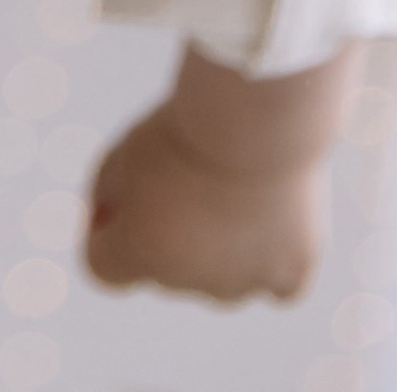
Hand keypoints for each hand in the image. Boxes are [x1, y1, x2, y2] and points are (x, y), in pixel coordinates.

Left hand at [85, 105, 330, 305]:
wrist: (257, 115)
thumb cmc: (188, 127)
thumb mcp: (125, 149)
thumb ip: (108, 193)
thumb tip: (109, 222)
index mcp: (139, 251)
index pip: (103, 266)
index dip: (105, 231)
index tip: (122, 195)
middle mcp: (190, 281)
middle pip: (168, 268)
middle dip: (171, 231)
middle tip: (194, 173)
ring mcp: (245, 281)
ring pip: (224, 276)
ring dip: (222, 247)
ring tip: (238, 186)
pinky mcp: (293, 271)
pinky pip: (278, 282)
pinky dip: (274, 259)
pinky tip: (272, 221)